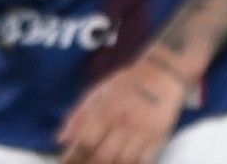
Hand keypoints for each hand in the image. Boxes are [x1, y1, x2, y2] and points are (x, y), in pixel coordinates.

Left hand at [56, 53, 193, 163]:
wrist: (164, 71)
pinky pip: (143, 161)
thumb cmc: (128, 82)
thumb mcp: (98, 92)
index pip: (84, 142)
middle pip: (102, 157)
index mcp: (106, 110)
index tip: (66, 163)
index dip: (72, 158)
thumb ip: (78, 115)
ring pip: (122, 162)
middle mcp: (123, 122)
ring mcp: (142, 131)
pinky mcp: (159, 137)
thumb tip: (61, 139)